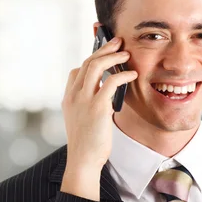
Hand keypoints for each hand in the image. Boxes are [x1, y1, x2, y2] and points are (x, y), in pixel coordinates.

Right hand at [60, 37, 137, 200]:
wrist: (83, 160)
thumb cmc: (87, 143)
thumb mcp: (82, 120)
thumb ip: (89, 104)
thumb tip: (106, 95)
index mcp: (69, 98)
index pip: (77, 70)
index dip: (91, 59)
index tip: (105, 53)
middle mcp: (73, 95)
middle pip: (88, 62)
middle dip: (104, 48)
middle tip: (118, 41)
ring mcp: (84, 100)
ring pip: (96, 66)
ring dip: (113, 56)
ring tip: (126, 53)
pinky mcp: (98, 107)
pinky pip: (111, 82)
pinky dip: (123, 75)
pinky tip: (132, 74)